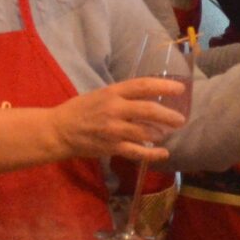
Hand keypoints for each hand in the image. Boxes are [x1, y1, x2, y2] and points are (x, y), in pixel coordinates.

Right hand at [53, 76, 182, 161]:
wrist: (59, 131)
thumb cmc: (81, 110)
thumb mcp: (101, 94)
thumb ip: (123, 95)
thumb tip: (149, 96)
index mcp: (112, 92)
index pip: (143, 85)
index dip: (164, 86)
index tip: (180, 89)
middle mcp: (114, 109)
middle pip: (148, 110)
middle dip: (168, 116)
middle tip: (180, 120)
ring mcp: (113, 130)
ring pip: (145, 132)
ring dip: (160, 134)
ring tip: (166, 134)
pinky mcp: (111, 147)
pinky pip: (137, 152)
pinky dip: (153, 154)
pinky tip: (163, 153)